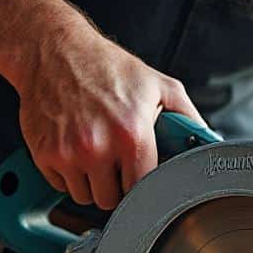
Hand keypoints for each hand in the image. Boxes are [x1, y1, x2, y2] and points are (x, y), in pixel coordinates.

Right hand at [4, 25, 203, 209]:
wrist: (55, 51)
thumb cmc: (106, 67)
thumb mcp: (158, 85)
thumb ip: (188, 116)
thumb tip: (208, 141)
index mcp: (132, 135)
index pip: (142, 189)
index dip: (142, 184)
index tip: (139, 175)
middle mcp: (99, 148)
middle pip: (111, 200)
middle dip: (116, 186)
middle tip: (115, 164)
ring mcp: (68, 154)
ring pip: (85, 198)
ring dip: (91, 184)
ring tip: (95, 155)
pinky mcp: (44, 154)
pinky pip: (60, 186)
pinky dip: (67, 175)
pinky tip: (74, 149)